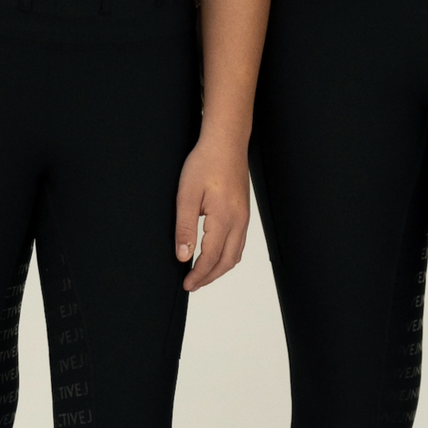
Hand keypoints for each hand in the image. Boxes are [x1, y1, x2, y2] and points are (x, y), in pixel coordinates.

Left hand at [175, 136, 250, 289]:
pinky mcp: (243, 212)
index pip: (211, 257)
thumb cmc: (205, 164)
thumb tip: (183, 256)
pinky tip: (215, 255)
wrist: (226, 143)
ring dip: (219, 269)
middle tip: (192, 285)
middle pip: (227, 261)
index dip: (198, 274)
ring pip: (235, 254)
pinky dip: (227, 256)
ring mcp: (244, 217)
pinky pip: (239, 243)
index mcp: (224, 218)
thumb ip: (185, 228)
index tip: (186, 284)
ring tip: (202, 275)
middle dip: (209, 277)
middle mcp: (239, 221)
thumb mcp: (186, 195)